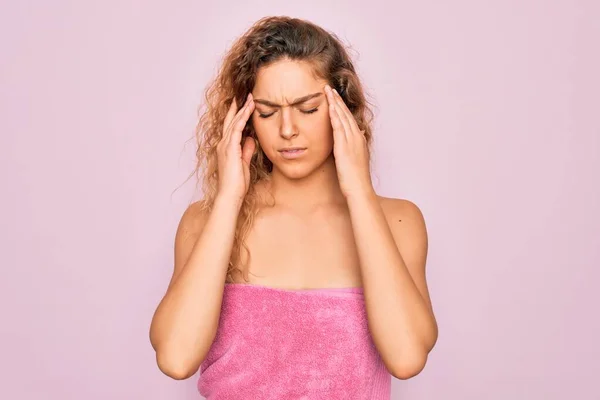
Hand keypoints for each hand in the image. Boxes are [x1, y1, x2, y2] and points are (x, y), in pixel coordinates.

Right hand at [216, 93, 255, 203]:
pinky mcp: (229, 148)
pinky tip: (248, 110)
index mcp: (226, 148)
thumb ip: (246, 150)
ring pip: (234, 122)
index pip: (232, 127)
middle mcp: (223, 144)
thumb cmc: (236, 184)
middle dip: (239, 108)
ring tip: (251, 98)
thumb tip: (251, 140)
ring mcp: (224, 146)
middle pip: (231, 121)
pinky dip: (242, 118)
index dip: (238, 116)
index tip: (245, 105)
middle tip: (247, 96)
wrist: (230, 194)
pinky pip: (236, 129)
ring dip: (242, 109)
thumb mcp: (244, 163)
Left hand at [324, 85, 373, 199]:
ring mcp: (351, 141)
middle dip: (337, 100)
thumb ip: (350, 150)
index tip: (334, 98)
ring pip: (342, 117)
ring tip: (327, 91)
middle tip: (329, 88)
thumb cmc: (355, 180)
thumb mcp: (354, 161)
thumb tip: (349, 141)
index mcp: (359, 140)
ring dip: (335, 103)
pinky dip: (334, 115)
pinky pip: (339, 127)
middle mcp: (356, 137)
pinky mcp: (344, 146)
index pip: (349, 119)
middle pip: (346, 114)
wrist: (359, 189)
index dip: (341, 107)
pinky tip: (329, 106)